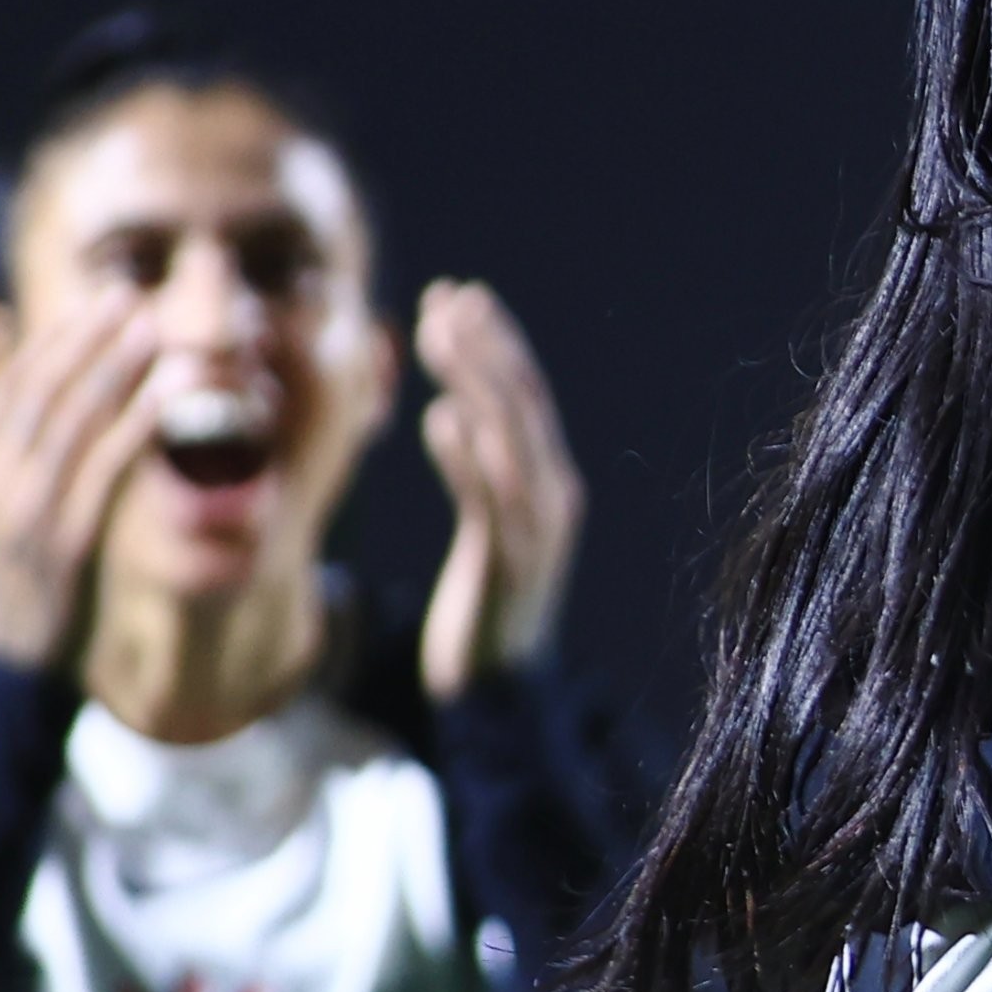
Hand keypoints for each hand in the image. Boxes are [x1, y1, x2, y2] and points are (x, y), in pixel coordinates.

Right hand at [0, 288, 158, 671]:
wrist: (1, 669)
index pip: (10, 392)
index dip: (47, 344)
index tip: (86, 308)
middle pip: (42, 393)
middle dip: (83, 339)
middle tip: (124, 296)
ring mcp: (27, 511)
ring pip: (73, 422)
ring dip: (113, 368)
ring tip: (149, 326)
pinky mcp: (64, 539)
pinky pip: (104, 470)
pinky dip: (135, 426)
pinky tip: (167, 395)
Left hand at [417, 277, 583, 700]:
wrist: (498, 695)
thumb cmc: (483, 609)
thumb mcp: (485, 530)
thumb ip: (475, 473)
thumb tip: (451, 414)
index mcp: (550, 485)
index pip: (527, 398)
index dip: (497, 344)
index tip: (461, 297)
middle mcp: (552, 500)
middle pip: (522, 407)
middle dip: (484, 347)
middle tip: (446, 297)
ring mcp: (534, 533)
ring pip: (509, 441)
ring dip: (474, 383)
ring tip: (438, 334)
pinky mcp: (507, 567)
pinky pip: (490, 503)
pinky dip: (468, 460)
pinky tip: (440, 420)